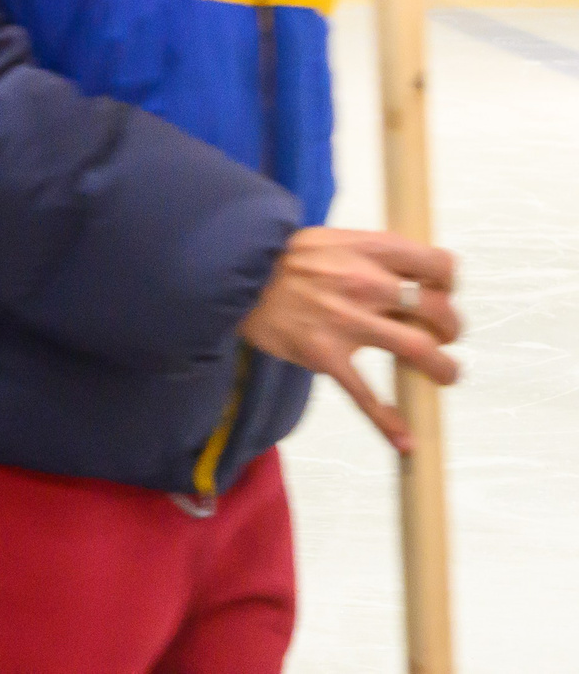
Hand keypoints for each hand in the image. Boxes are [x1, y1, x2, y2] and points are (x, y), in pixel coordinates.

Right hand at [239, 226, 461, 451]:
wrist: (229, 276)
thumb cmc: (280, 257)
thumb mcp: (329, 238)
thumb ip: (369, 252)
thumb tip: (406, 269)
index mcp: (369, 251)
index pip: (437, 265)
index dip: (448, 281)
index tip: (442, 291)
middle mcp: (366, 284)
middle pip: (438, 310)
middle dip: (450, 327)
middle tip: (442, 335)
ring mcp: (347, 322)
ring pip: (420, 350)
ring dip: (443, 369)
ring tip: (444, 375)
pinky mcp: (326, 355)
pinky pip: (364, 394)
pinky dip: (387, 422)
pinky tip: (405, 441)